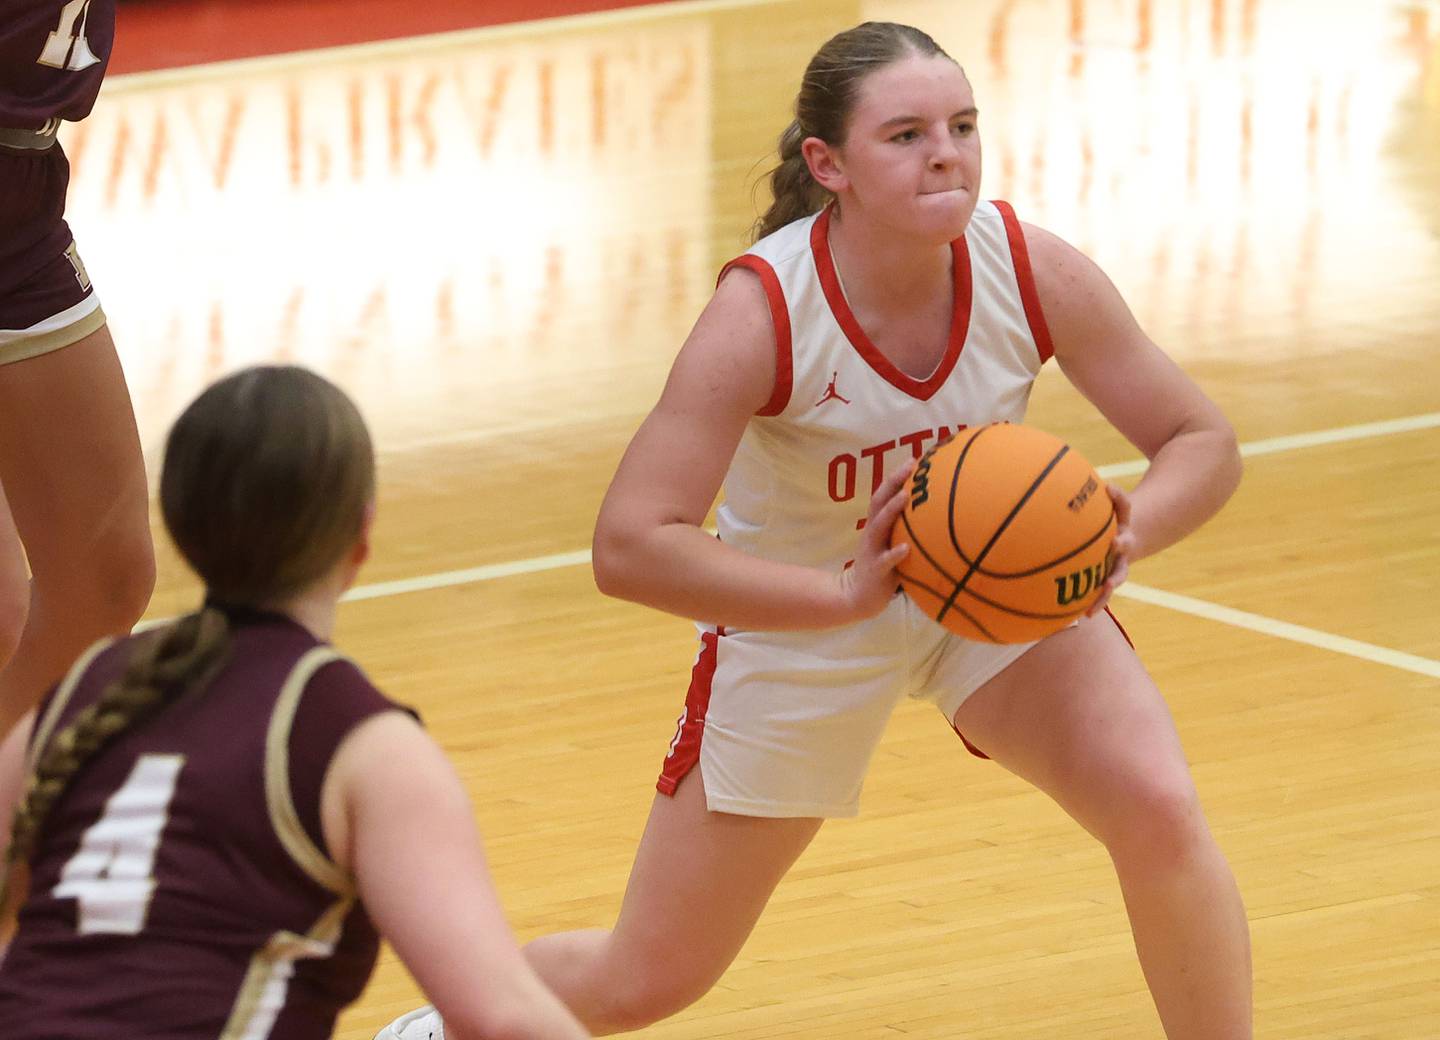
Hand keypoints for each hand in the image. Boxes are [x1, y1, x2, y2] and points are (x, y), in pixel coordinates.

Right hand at [836, 459, 914, 620]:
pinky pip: (885, 561)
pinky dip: (895, 554)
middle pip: (879, 501)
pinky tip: (907, 549)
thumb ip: (906, 531)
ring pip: (879, 526)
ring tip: (907, 496)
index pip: (884, 495)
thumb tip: (937, 517)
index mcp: (877, 526)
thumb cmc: (881, 568)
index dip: (896, 476)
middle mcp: (873, 533)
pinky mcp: (875, 571)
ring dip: (892, 510)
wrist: (856, 597)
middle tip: (910, 467)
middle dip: (893, 482)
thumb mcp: (890, 545)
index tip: (914, 459)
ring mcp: (872, 550)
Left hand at [1086, 483, 1134, 616]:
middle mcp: (1123, 541)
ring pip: (1119, 574)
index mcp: (1120, 520)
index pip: (1123, 504)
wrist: (1119, 541)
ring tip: (1103, 592)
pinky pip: (1103, 593)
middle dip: (1122, 542)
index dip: (1117, 495)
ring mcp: (1119, 562)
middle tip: (1115, 543)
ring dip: (1110, 584)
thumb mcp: (1091, 508)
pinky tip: (1082, 616)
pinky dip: (1095, 603)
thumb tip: (1037, 476)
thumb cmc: (1096, 521)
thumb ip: (1075, 496)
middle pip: (1127, 541)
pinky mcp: (1110, 579)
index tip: (1108, 488)